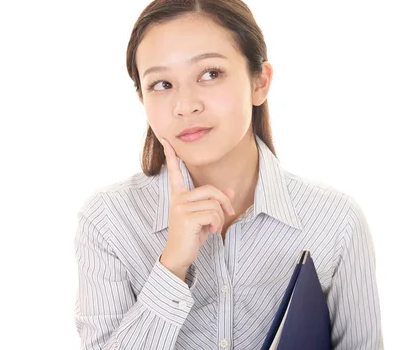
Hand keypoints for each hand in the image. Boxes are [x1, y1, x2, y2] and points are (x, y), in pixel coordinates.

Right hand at [158, 138, 235, 279]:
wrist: (179, 256)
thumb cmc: (191, 236)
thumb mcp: (205, 217)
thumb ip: (214, 203)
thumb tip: (230, 192)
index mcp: (179, 196)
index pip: (175, 173)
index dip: (171, 157)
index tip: (166, 140)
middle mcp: (178, 199)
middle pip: (211, 190)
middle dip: (225, 203)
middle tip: (229, 214)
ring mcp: (181, 207)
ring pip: (215, 204)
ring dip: (221, 218)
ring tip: (213, 227)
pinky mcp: (186, 217)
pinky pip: (213, 214)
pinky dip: (217, 224)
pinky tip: (211, 232)